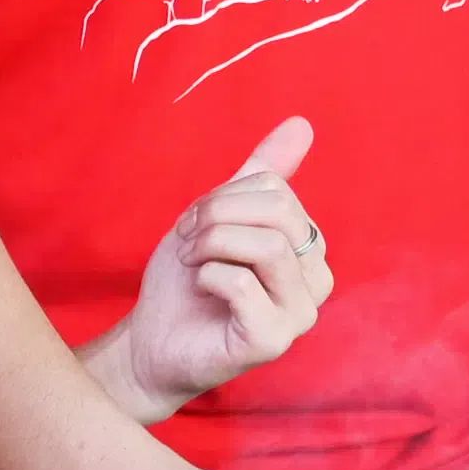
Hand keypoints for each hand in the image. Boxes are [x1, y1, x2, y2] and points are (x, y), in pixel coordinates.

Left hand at [84, 115, 333, 411]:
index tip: (194, 221)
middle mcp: (315, 282)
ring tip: (190, 260)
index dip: (226, 197)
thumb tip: (302, 125)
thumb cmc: (188, 285)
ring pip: (268, 246)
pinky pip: (243, 283)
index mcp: (308, 249)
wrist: (153, 344)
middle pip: (279, 213)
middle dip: (218, 216)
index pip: (278, 191)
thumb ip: (261, 175)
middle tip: (186, 239)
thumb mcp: (220, 218)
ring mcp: (299, 316)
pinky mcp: (272, 341)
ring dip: (211, 244)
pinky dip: (208, 275)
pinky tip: (199, 288)